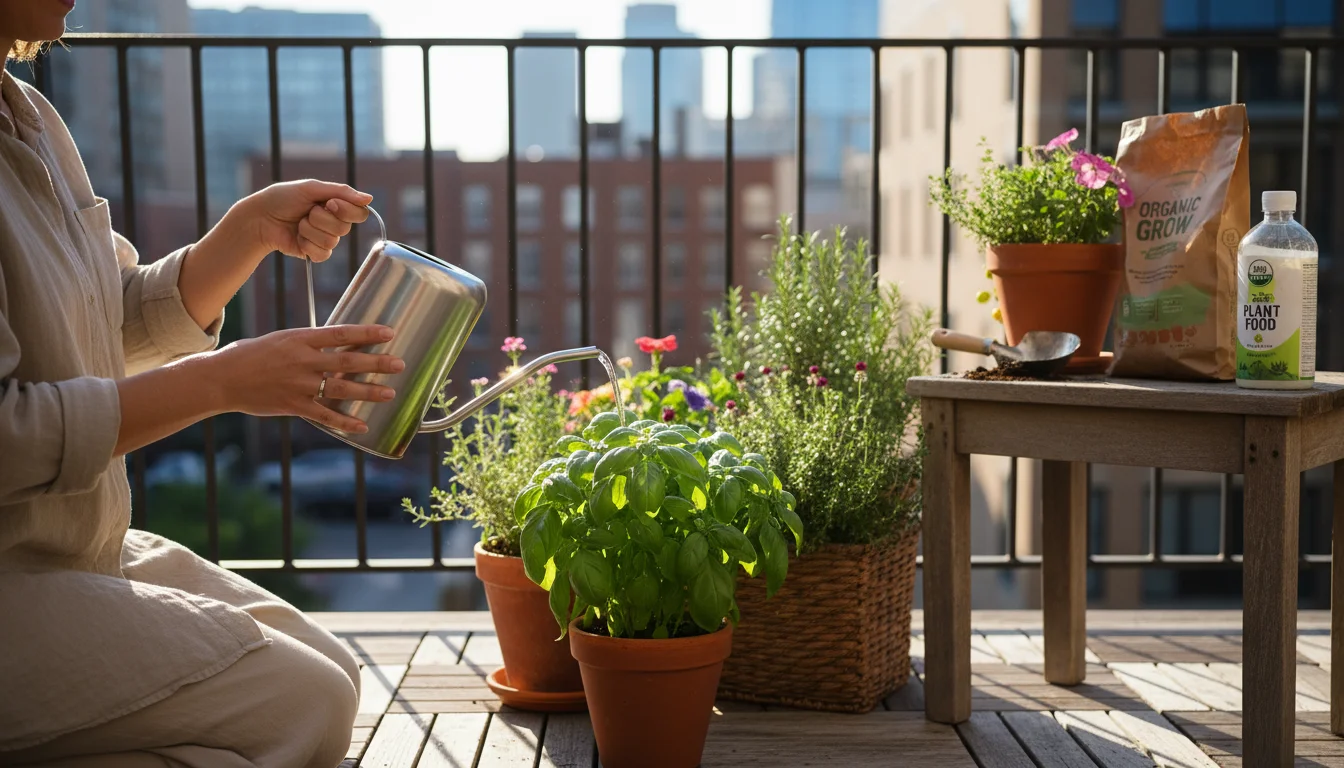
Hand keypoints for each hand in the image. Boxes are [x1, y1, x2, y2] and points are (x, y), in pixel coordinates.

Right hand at [212, 325, 404, 433]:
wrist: (222, 378)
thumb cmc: (251, 355)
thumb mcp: (281, 340)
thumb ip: (308, 343)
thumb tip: (336, 343)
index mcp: (300, 338)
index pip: (341, 333)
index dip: (367, 333)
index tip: (390, 333)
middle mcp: (303, 360)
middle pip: (347, 361)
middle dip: (377, 363)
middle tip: (400, 364)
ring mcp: (299, 384)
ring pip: (341, 388)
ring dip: (368, 392)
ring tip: (390, 393)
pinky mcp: (293, 405)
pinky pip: (324, 416)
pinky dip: (345, 422)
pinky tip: (362, 426)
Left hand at [240, 179, 372, 261]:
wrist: (260, 217)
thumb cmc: (282, 198)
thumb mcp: (311, 188)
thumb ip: (341, 192)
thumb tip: (369, 199)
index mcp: (337, 205)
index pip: (360, 213)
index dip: (346, 210)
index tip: (329, 203)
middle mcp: (334, 222)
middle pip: (345, 228)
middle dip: (321, 218)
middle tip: (307, 212)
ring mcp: (325, 238)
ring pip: (332, 241)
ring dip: (310, 230)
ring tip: (298, 223)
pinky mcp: (315, 252)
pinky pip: (323, 254)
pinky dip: (307, 244)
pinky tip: (297, 238)